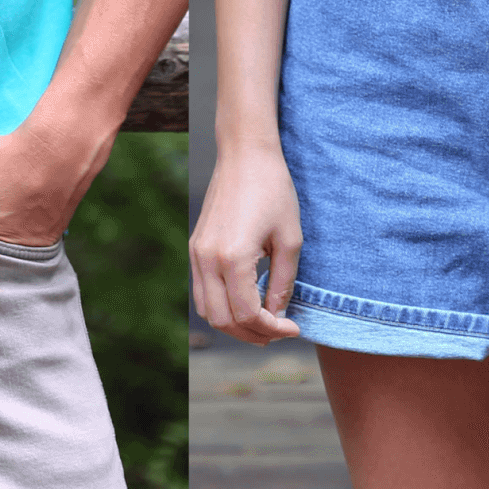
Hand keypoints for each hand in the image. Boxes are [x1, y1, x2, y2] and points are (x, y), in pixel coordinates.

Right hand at [191, 144, 302, 345]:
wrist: (245, 155)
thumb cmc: (273, 190)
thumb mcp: (290, 238)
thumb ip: (283, 281)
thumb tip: (278, 314)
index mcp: (232, 257)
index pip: (247, 314)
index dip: (272, 329)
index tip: (293, 328)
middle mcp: (207, 259)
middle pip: (223, 319)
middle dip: (252, 334)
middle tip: (279, 332)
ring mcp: (196, 254)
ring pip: (207, 310)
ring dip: (234, 324)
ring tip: (263, 323)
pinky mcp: (195, 248)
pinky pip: (202, 291)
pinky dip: (221, 306)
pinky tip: (246, 302)